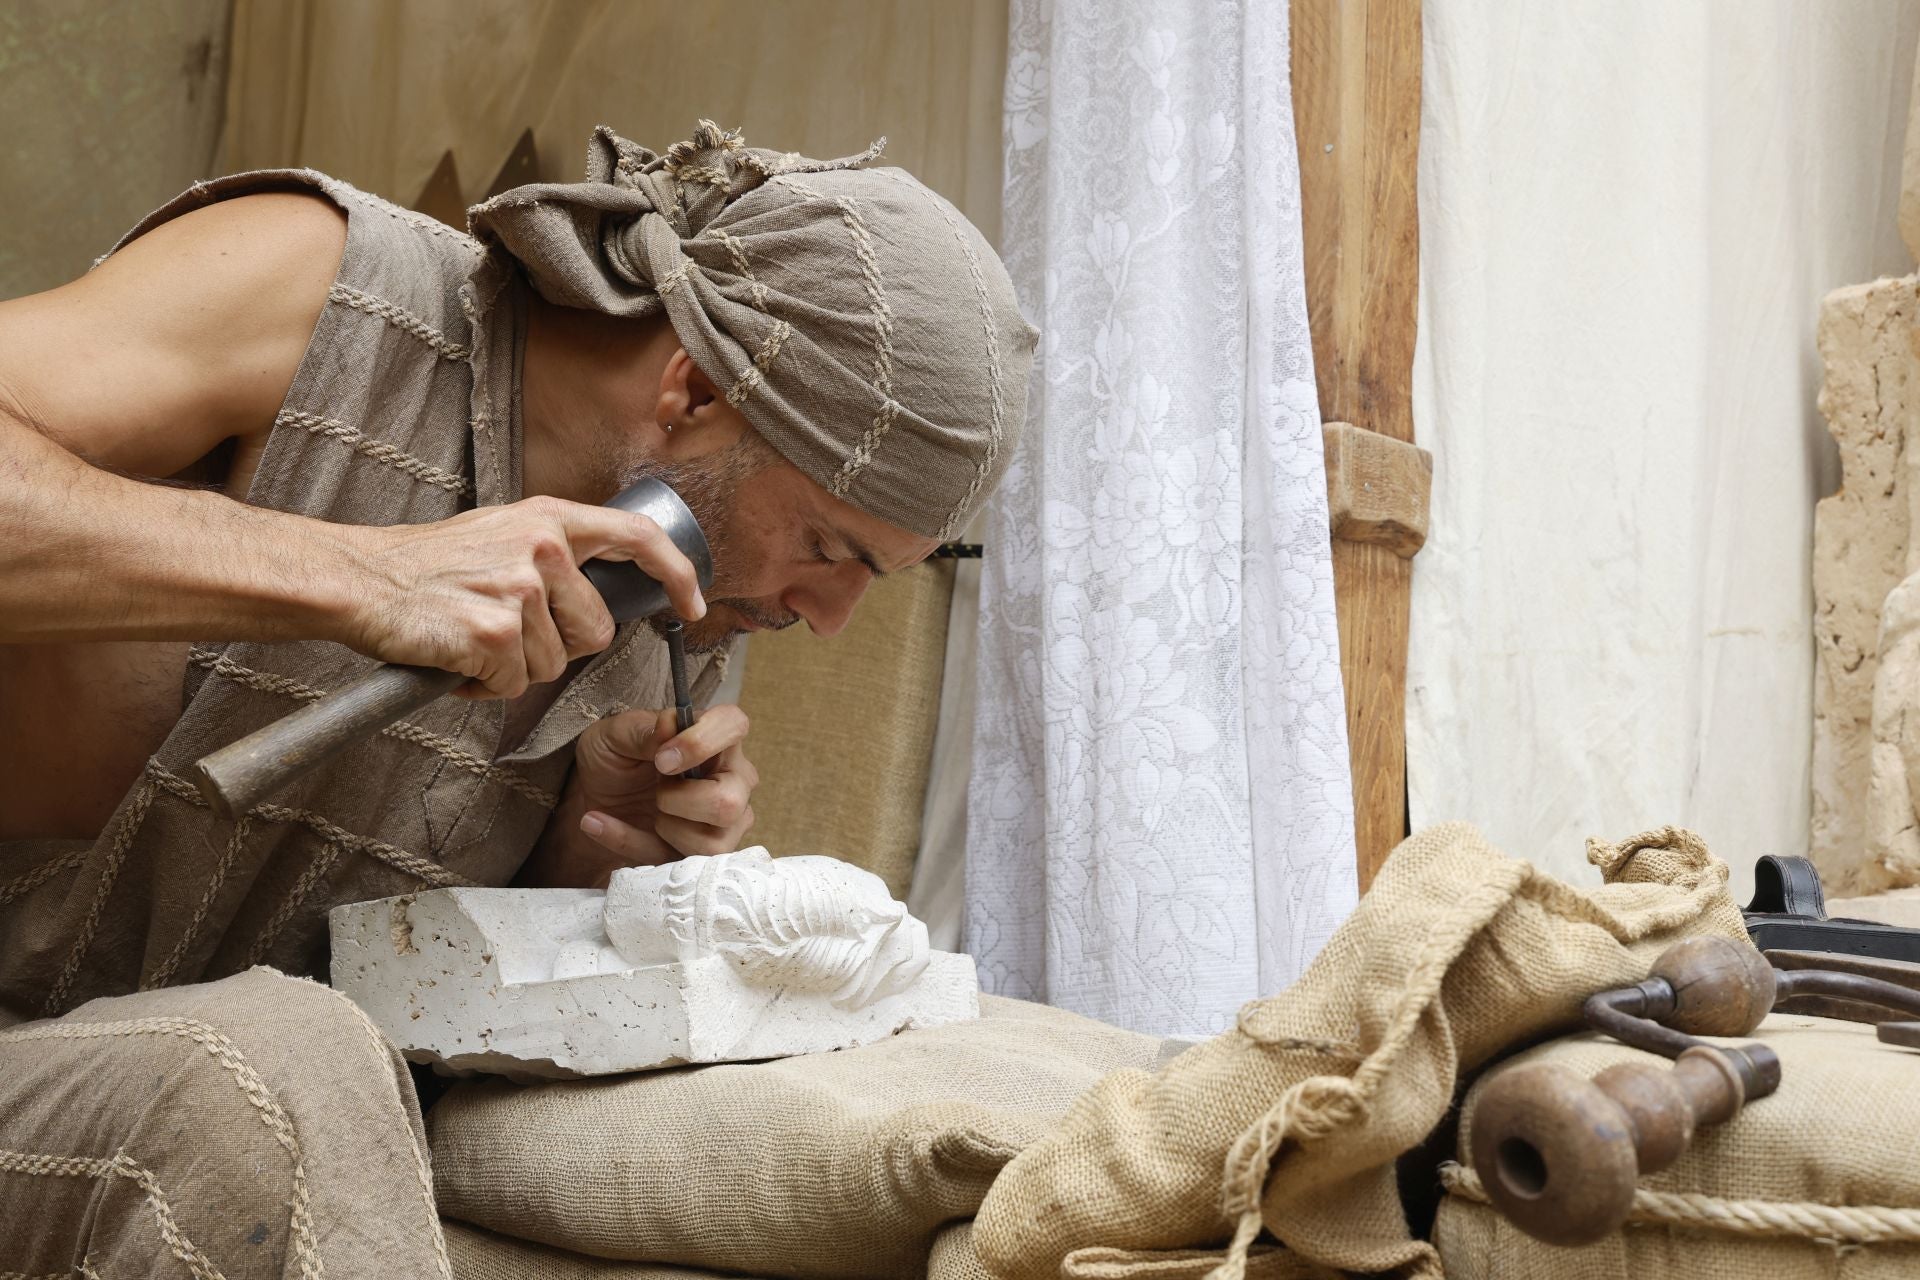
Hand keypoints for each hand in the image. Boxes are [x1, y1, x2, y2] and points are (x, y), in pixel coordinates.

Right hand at [337, 496, 706, 697]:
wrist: (361, 580)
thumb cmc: (430, 567)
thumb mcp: (503, 535)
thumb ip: (556, 556)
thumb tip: (605, 596)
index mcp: (551, 518)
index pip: (638, 537)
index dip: (676, 574)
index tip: (693, 605)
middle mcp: (542, 547)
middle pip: (596, 631)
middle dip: (560, 647)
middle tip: (507, 632)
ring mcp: (519, 590)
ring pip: (554, 665)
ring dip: (516, 668)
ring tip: (473, 639)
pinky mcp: (494, 633)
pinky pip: (516, 685)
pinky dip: (487, 687)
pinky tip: (458, 659)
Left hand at [523, 704, 757, 887]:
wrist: (591, 801)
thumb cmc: (613, 760)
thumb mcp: (612, 736)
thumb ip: (643, 729)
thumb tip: (670, 726)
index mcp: (716, 740)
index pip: (734, 725)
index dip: (701, 742)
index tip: (662, 759)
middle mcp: (733, 781)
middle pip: (728, 802)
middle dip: (679, 801)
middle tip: (656, 789)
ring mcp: (725, 824)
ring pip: (713, 844)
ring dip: (666, 827)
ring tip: (649, 810)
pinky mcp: (703, 856)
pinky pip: (679, 864)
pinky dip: (632, 843)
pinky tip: (604, 824)